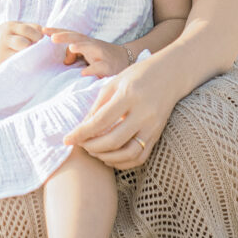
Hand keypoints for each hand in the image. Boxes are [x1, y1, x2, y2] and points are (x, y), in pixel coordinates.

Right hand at [0, 19, 43, 64]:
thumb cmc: (9, 34)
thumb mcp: (17, 26)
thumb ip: (32, 28)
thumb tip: (47, 35)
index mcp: (9, 27)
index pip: (26, 30)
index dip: (37, 35)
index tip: (43, 40)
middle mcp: (4, 39)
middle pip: (23, 43)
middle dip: (34, 47)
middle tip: (41, 50)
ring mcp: (1, 53)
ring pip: (20, 57)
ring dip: (31, 57)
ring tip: (36, 57)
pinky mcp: (2, 64)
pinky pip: (16, 65)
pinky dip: (25, 65)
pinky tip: (31, 64)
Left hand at [45, 28, 131, 78]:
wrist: (127, 58)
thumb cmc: (102, 56)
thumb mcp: (87, 54)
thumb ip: (74, 54)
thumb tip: (64, 60)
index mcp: (85, 42)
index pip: (70, 34)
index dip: (57, 31)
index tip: (42, 29)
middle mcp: (93, 45)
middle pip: (78, 38)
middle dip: (66, 36)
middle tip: (52, 37)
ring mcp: (102, 54)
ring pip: (92, 48)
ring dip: (81, 47)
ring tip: (71, 47)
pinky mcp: (109, 66)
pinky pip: (100, 67)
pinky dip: (92, 69)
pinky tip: (83, 73)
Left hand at [62, 53, 181, 169]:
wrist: (170, 75)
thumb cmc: (138, 75)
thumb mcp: (114, 83)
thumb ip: (98, 106)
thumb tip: (81, 127)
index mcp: (129, 96)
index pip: (101, 121)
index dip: (81, 133)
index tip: (67, 139)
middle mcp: (143, 113)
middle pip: (113, 140)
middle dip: (92, 147)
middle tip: (81, 145)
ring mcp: (153, 127)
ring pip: (128, 154)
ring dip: (106, 157)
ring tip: (94, 151)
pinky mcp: (157, 136)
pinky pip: (139, 158)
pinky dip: (122, 162)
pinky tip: (109, 156)